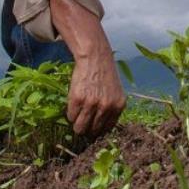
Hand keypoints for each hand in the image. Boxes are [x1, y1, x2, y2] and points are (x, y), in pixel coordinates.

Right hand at [48, 0, 126, 135]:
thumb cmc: (105, 76)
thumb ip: (111, 110)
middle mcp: (106, 107)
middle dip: (86, 129)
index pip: (106, 129)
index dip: (97, 130)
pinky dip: (70, 114)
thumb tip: (100, 130)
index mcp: (118, 106)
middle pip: (92, 131)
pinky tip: (74, 105)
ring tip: (76, 118)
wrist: (95, 57)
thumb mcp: (115, 93)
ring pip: (80, 127)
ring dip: (77, 125)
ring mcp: (92, 103)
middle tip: (82, 123)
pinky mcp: (78, 98)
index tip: (92, 128)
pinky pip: (71, 116)